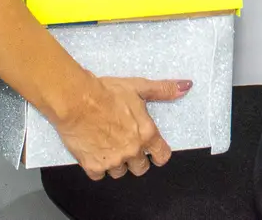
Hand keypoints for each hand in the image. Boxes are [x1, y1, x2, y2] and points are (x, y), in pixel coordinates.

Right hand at [52, 73, 191, 179]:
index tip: (152, 150)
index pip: (162, 156)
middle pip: (140, 168)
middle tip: (126, 144)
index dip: (157, 154)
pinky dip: (97, 167)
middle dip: (136, 159)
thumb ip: (163, 90)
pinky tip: (94, 152)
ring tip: (109, 146)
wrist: (76, 100)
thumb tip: (186, 87)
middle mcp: (132, 151)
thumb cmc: (107, 92)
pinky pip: (99, 176)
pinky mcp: (92, 166)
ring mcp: (112, 161)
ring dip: (117, 163)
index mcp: (146, 134)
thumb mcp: (139, 87)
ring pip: (120, 173)